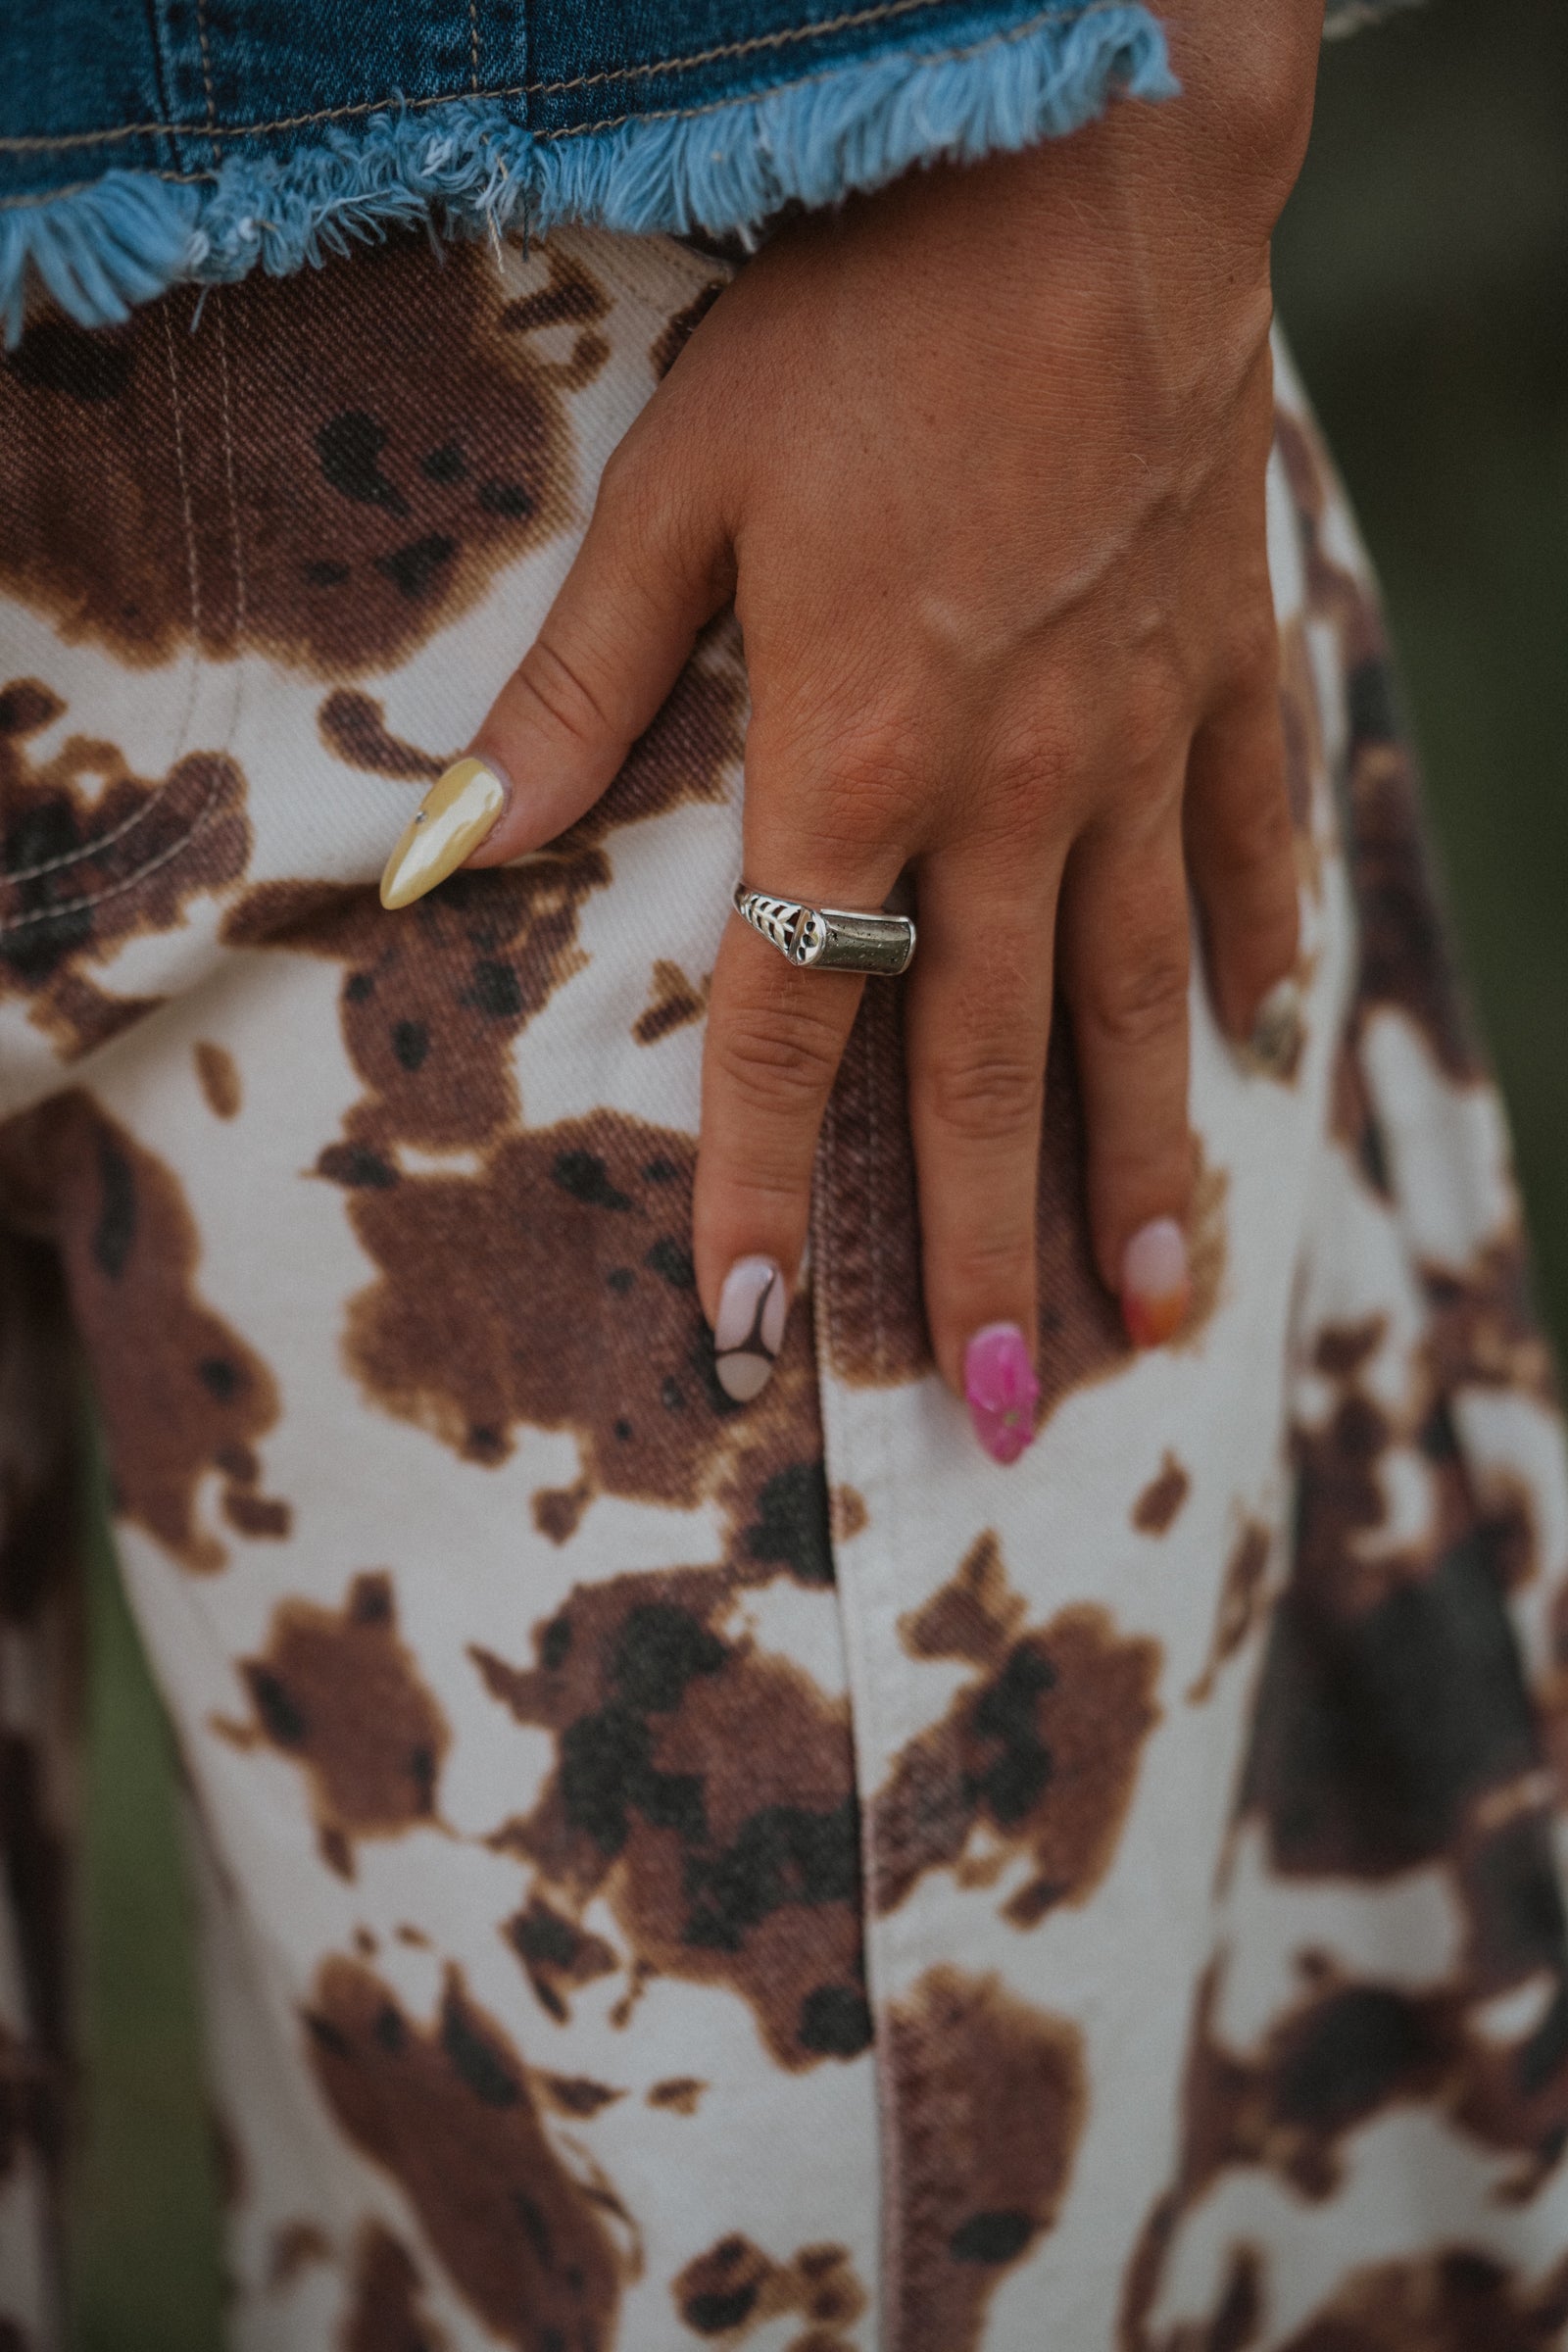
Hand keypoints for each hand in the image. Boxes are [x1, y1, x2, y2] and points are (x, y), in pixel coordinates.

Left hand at [378, 1, 1323, 1458]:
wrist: (1085, 160)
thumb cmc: (863, 318)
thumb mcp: (678, 493)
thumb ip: (574, 694)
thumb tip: (446, 850)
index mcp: (856, 760)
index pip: (791, 1029)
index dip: (765, 1193)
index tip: (762, 1339)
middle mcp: (1014, 791)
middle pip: (990, 1066)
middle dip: (990, 1250)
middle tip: (1012, 1406)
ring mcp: (1142, 741)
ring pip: (1141, 1000)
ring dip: (1145, 1166)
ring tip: (1159, 1306)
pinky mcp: (1228, 669)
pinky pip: (1251, 841)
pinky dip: (1251, 948)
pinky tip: (1253, 1040)